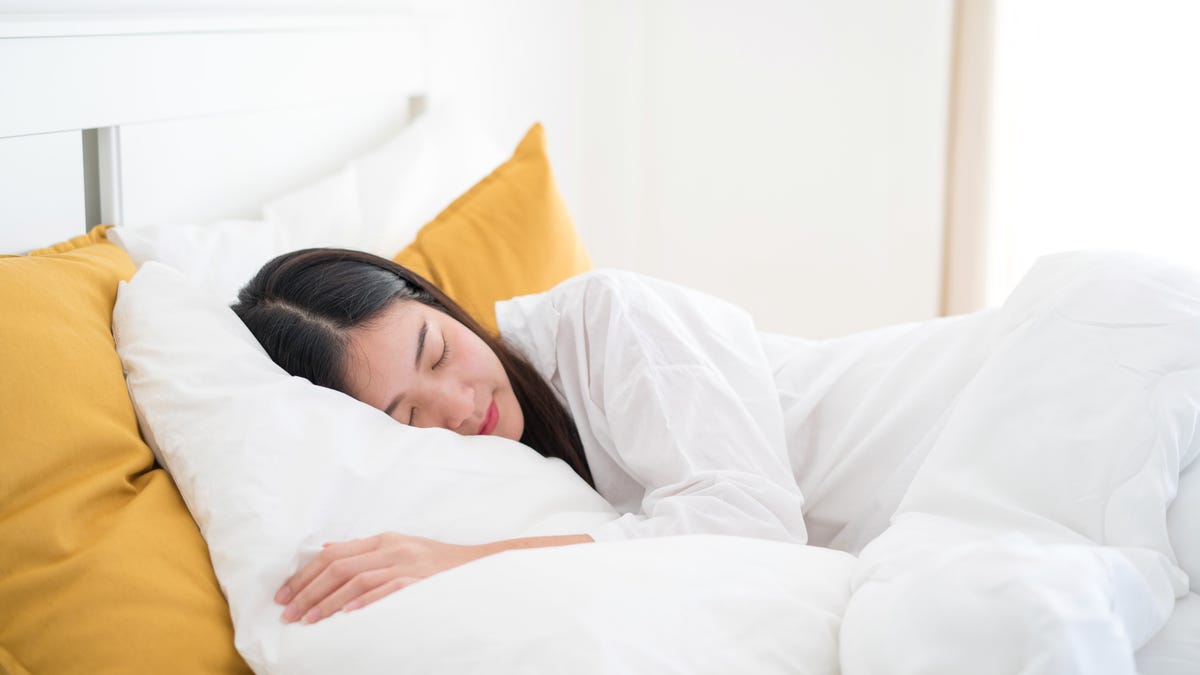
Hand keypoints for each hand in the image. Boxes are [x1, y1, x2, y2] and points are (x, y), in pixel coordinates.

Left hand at [275, 532, 481, 624]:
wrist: (476, 566)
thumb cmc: (434, 563)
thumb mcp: (397, 548)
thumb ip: (363, 550)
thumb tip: (326, 550)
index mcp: (383, 540)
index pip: (333, 555)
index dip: (305, 574)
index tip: (285, 594)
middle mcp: (392, 549)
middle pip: (339, 567)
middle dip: (309, 590)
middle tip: (288, 612)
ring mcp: (407, 564)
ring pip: (358, 579)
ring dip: (329, 601)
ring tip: (309, 619)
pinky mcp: (420, 581)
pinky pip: (387, 590)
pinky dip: (365, 602)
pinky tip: (347, 614)